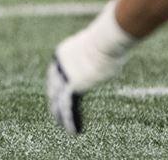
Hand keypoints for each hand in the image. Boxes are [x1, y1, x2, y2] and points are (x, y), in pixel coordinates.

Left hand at [46, 4, 135, 134]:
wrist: (107, 38)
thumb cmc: (110, 38)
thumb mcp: (102, 43)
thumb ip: (101, 48)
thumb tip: (114, 40)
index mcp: (64, 52)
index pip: (56, 72)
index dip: (56, 85)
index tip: (57, 94)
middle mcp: (60, 64)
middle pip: (54, 86)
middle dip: (54, 101)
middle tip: (55, 114)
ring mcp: (64, 75)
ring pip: (59, 100)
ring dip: (60, 115)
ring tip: (64, 128)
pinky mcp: (72, 85)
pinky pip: (68, 106)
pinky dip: (70, 119)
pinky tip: (73, 130)